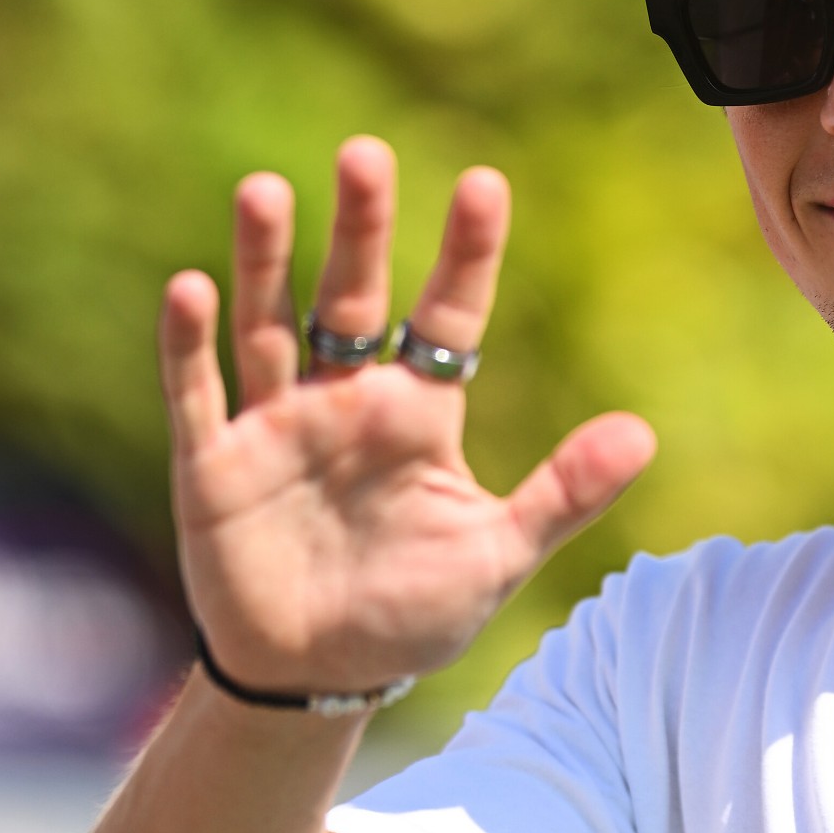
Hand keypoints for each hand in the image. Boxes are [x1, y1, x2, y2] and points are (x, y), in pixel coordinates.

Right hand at [159, 136, 655, 696]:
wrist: (319, 680)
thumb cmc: (413, 609)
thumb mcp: (497, 553)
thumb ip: (564, 493)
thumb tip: (644, 433)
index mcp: (419, 411)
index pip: (448, 314)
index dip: (466, 253)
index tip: (484, 182)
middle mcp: (348, 399)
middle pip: (355, 296)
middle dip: (361, 227)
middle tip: (365, 152)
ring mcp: (279, 425)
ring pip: (272, 325)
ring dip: (267, 261)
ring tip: (268, 189)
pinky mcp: (216, 464)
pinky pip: (200, 394)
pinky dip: (191, 346)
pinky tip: (190, 287)